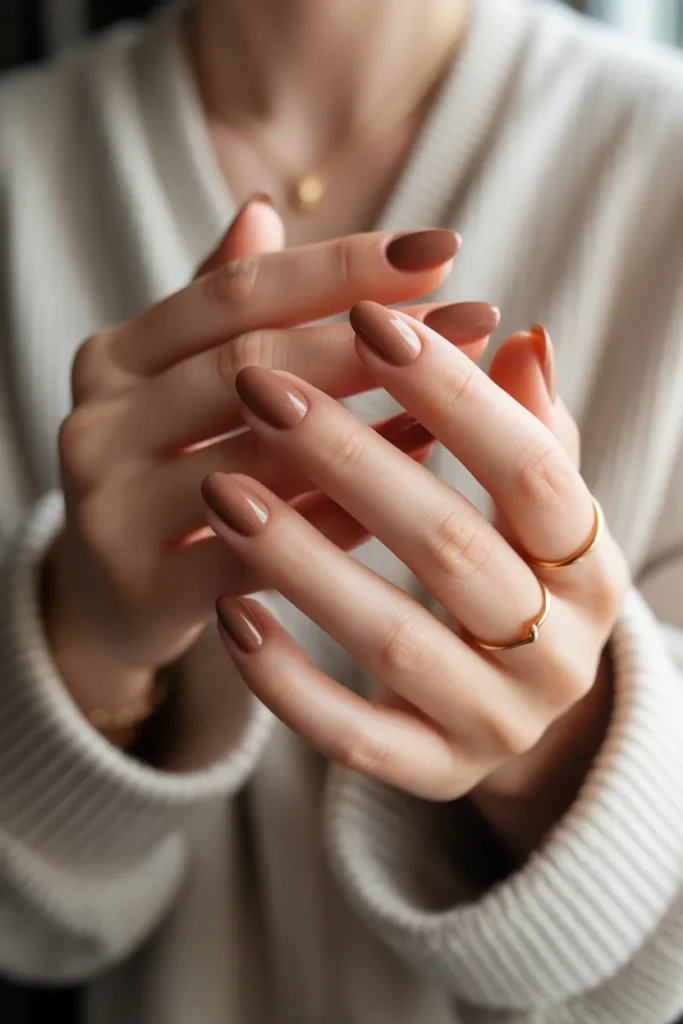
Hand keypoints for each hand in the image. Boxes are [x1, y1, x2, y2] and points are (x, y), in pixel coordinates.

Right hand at [45, 212, 489, 737]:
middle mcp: (97, 422)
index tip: (443, 248)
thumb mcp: (181, 386)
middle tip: (477, 322)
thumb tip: (264, 208)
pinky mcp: (138, 588)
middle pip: (250, 364)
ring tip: (461, 408)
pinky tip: (409, 499)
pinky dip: (338, 523)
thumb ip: (220, 310)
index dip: (342, 265)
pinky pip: (261, 549)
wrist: (109, 597)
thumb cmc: (170, 472)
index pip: (236, 292)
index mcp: (115, 357)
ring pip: (259, 457)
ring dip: (370, 430)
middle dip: (373, 341)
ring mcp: (108, 508)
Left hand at [204, 302, 629, 851]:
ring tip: (222, 491)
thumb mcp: (538, 509)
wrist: (513, 703)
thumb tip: (523, 342)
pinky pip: (355, 738)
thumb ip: (531, 431)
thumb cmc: (514, 574)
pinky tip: (228, 612)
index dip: (454, 396)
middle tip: (261, 390)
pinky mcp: (435, 774)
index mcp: (591, 569)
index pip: (532, 472)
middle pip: (451, 551)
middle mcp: (559, 654)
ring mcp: (497, 723)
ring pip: (394, 642)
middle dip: (350, 462)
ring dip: (302, 561)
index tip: (368, 319)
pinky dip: (288, 680)